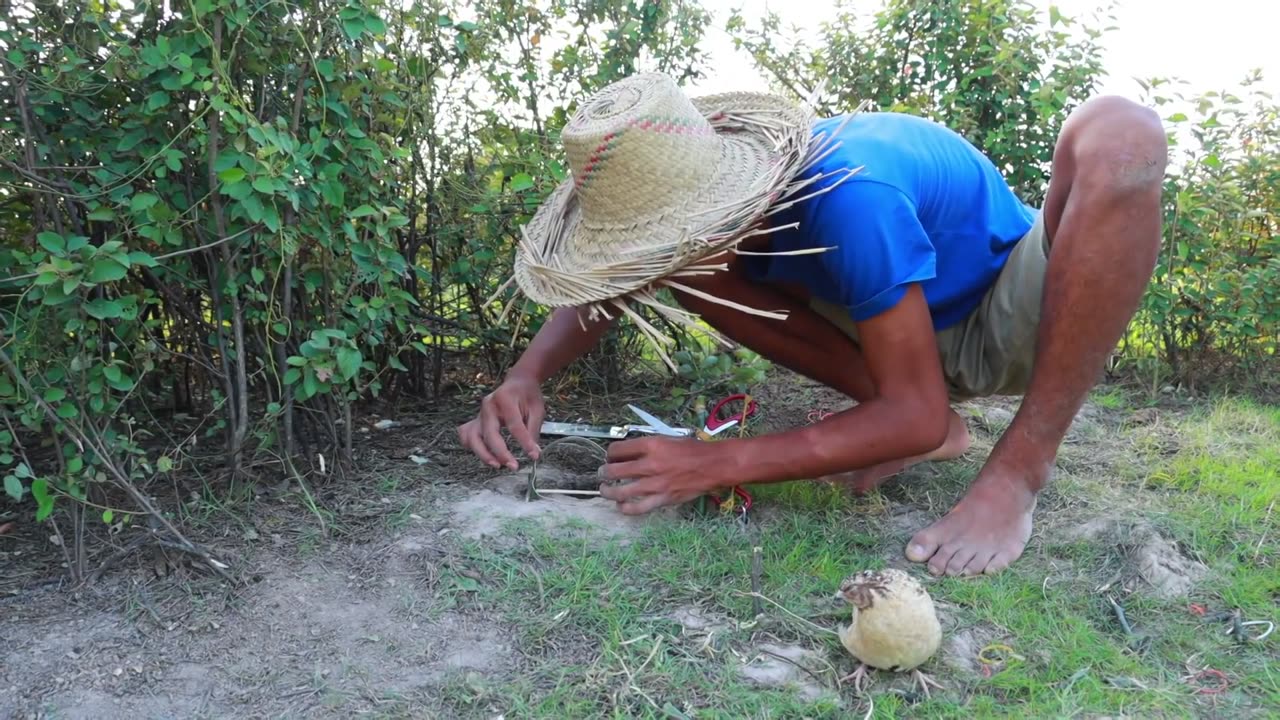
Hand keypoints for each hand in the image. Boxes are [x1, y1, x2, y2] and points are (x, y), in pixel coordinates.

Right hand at [457, 372, 544, 469]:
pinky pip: (467, 436)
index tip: (534, 456)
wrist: (518, 382)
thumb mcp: (537, 410)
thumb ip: (533, 431)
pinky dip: (472, 447)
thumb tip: (533, 453)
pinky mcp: (476, 421)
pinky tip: (485, 454)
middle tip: (514, 466)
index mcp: (504, 399)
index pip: (514, 426)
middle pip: (489, 434)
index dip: (524, 443)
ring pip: (473, 438)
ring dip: (484, 454)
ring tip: (498, 465)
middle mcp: (487, 406)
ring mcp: (479, 414)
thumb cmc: (528, 395)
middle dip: (501, 453)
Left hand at [599, 437, 731, 514]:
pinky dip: (625, 508)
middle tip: (602, 474)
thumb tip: (629, 451)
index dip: (610, 453)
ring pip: (620, 491)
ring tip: (605, 490)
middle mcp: (650, 464)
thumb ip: (648, 445)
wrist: (713, 465)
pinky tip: (621, 506)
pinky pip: (637, 508)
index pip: (618, 449)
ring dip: (608, 491)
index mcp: (651, 445)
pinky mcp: (662, 499)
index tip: (610, 456)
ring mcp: (655, 484)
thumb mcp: (668, 438)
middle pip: (614, 470)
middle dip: (604, 472)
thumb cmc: (693, 449)